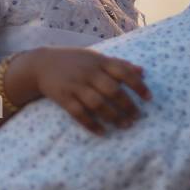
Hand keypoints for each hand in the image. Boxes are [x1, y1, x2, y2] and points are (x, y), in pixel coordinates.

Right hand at [30, 47, 150, 134]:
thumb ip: (118, 64)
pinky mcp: (63, 98)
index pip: (123, 72)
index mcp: (98, 62)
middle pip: (112, 90)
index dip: (138, 85)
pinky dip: (91, 124)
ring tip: (125, 125)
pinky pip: (78, 113)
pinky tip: (102, 132)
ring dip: (113, 116)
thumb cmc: (74, 61)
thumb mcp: (96, 58)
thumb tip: (143, 71)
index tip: (149, 98)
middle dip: (127, 105)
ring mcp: (74, 86)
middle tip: (137, 117)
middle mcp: (88, 73)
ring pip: (97, 103)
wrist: (41, 64)